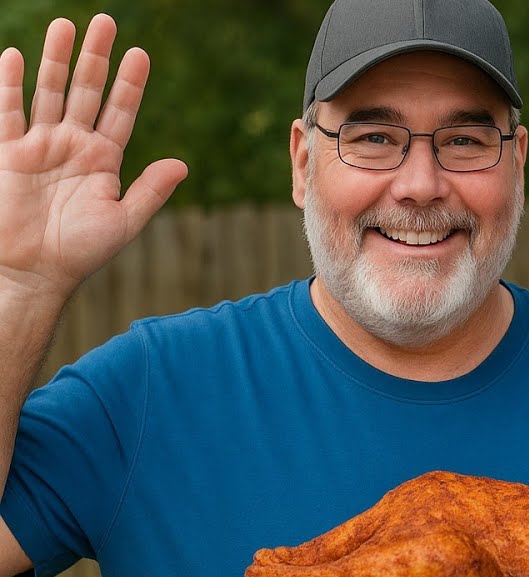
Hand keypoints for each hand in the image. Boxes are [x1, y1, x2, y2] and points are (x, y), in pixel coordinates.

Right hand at [0, 14, 185, 301]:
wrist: (33, 272)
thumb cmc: (80, 252)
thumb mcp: (123, 221)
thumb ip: (150, 190)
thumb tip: (182, 164)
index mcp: (104, 160)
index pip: (120, 111)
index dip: (130, 84)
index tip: (140, 54)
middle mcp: (73, 145)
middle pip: (86, 91)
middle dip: (95, 57)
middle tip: (105, 21)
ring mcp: (40, 146)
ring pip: (49, 92)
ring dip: (57, 59)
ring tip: (66, 24)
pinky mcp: (8, 153)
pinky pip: (8, 112)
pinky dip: (11, 85)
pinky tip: (17, 56)